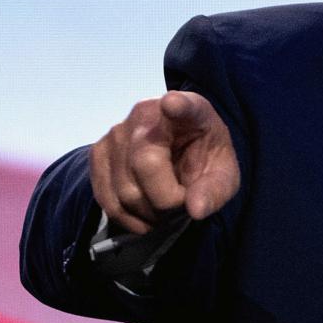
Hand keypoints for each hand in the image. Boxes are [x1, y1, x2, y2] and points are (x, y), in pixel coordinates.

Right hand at [89, 91, 239, 233]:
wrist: (181, 156)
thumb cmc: (205, 160)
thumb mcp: (224, 177)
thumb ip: (215, 191)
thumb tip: (195, 209)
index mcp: (190, 111)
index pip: (184, 106)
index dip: (179, 106)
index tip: (174, 104)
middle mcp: (146, 113)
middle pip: (146, 165)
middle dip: (166, 201)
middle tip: (180, 202)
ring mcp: (116, 132)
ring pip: (124, 190)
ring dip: (148, 213)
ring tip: (164, 207)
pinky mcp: (97, 153)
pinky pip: (106, 199)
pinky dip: (127, 218)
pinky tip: (145, 216)